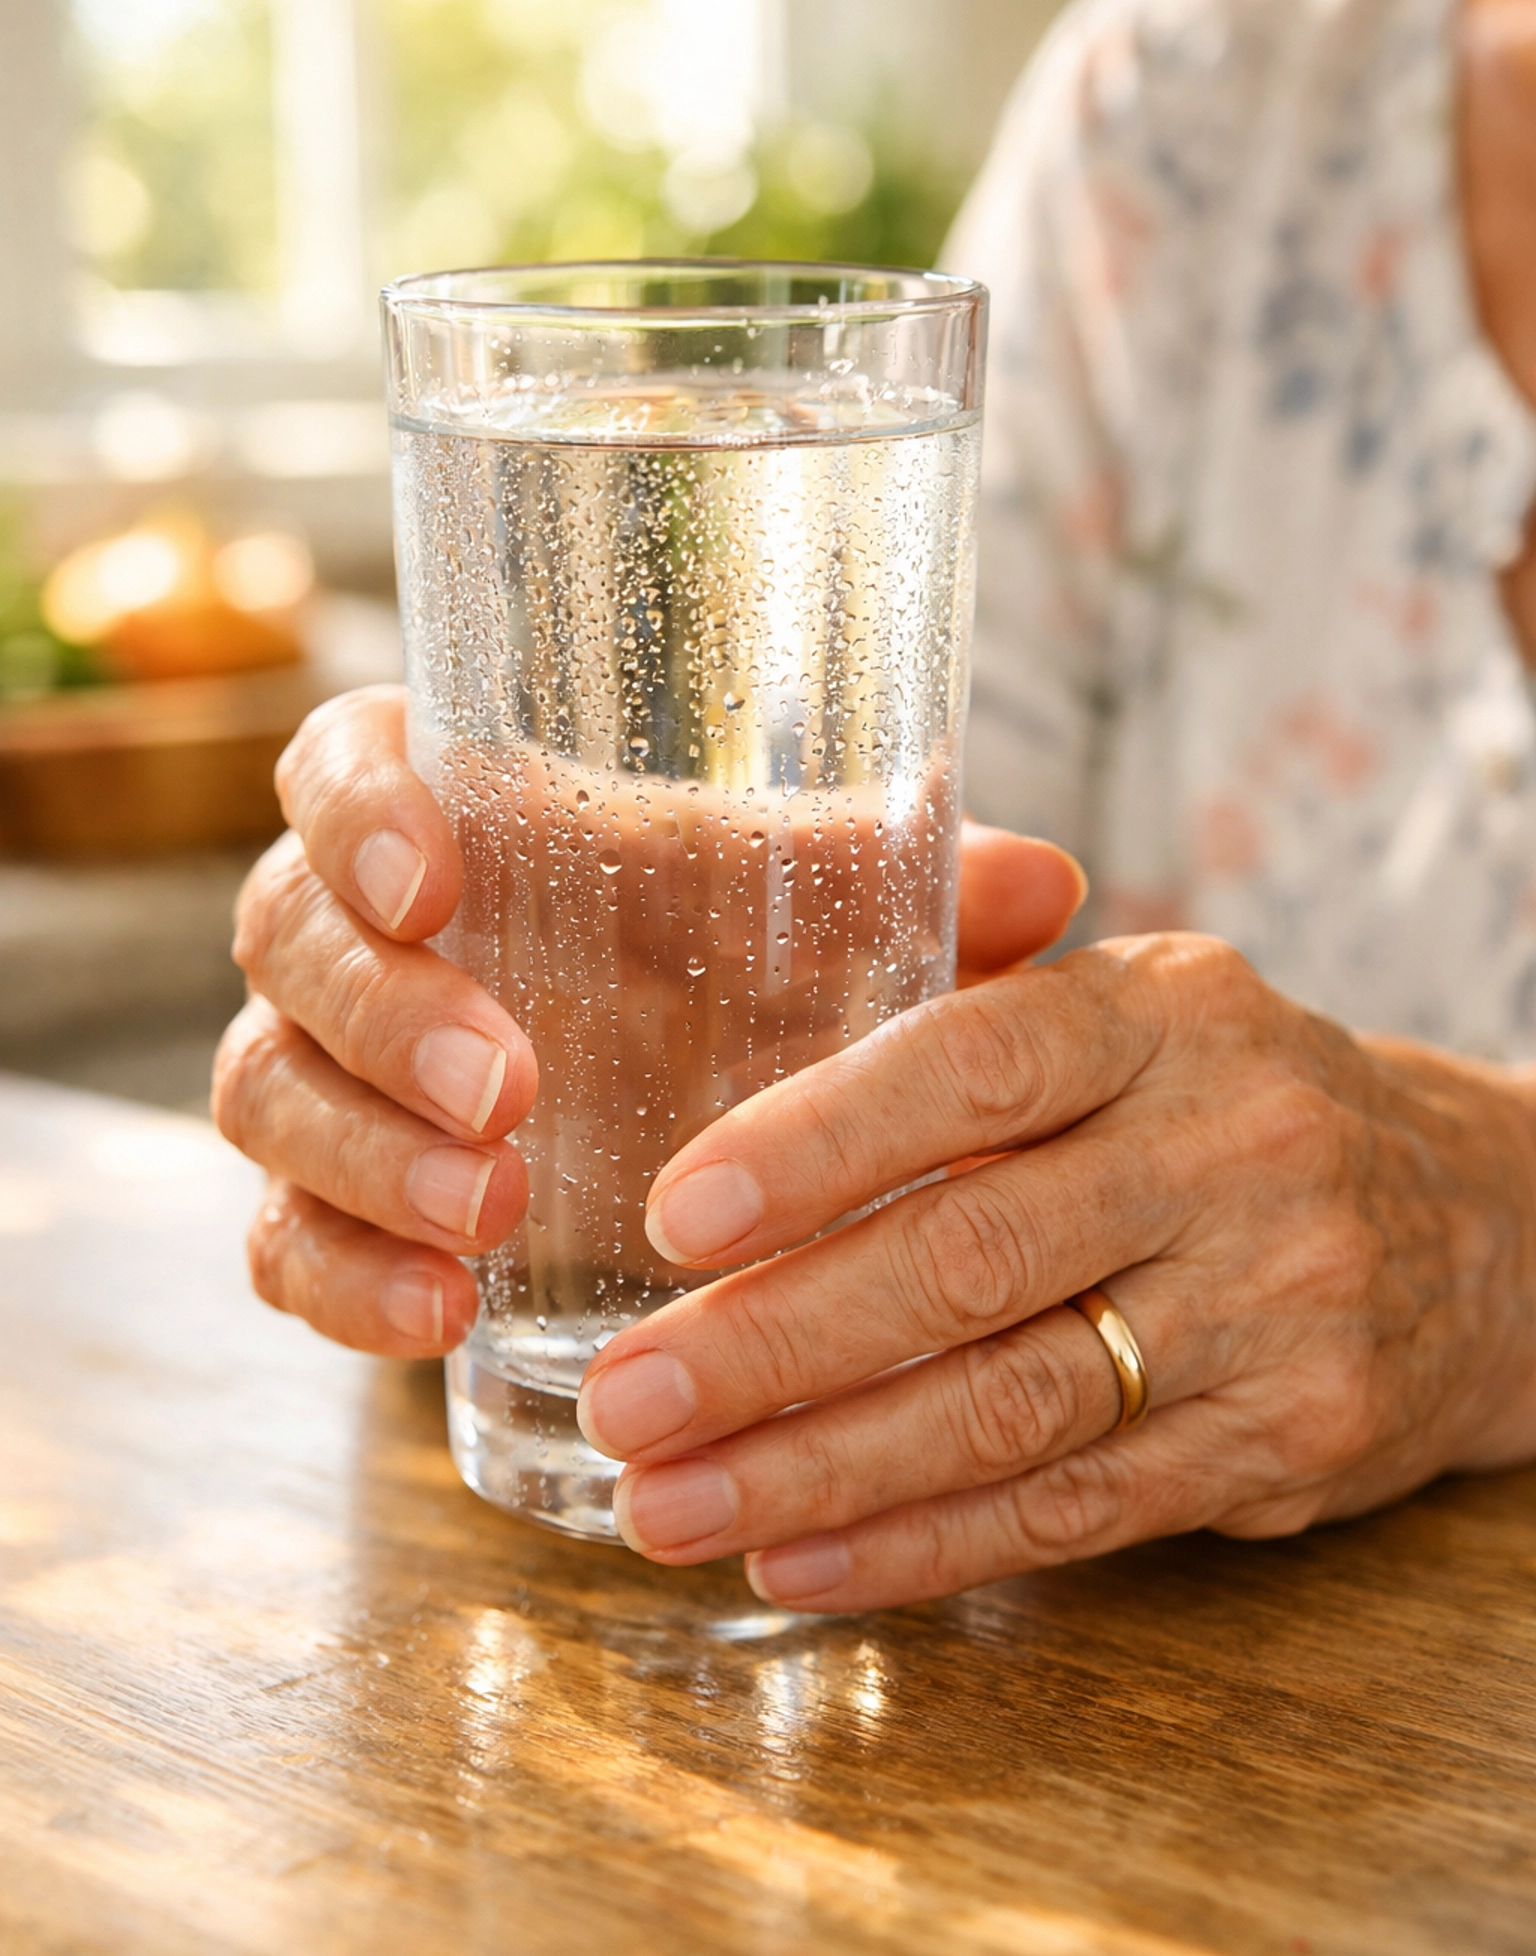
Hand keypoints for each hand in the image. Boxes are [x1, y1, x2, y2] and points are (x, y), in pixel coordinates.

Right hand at [213, 685, 1086, 1357]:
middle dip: (384, 1015)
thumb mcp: (794, 917)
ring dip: (364, 1156)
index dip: (361, 814)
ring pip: (270, 1096)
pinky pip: (281, 1243)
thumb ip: (895, 890)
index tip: (437, 877)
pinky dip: (343, 1283)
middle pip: (295, 942)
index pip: (344, 770)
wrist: (664, 1102)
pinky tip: (435, 1319)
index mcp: (451, 815)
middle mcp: (363, 937)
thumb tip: (1051, 883)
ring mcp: (329, 1078)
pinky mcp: (329, 1209)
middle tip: (510, 1087)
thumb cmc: (721, 962)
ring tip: (486, 1218)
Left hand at [574, 937, 1535, 1610]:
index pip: (975, 1066)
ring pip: (1010, 1408)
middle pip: (972, 1258)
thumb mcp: (1138, 1006)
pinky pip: (1073, 1511)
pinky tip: (794, 1558)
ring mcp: (1272, 1308)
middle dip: (776, 1342)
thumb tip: (752, 970)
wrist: (1475, 1225)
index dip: (816, 1144)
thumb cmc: (1231, 1102)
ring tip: (669, 1504)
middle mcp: (1230, 1152)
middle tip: (629, 1398)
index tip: (673, 1216)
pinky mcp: (1286, 1444)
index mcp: (1166, 1012)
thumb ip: (976, 989)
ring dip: (817, 1470)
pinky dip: (918, 1545)